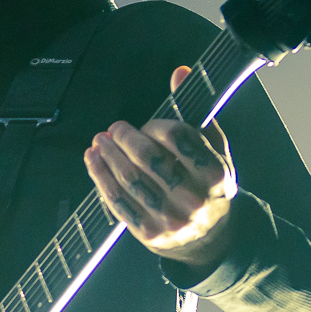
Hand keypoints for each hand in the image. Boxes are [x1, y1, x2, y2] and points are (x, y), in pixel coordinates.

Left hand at [83, 65, 237, 267]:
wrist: (211, 238)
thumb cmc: (209, 187)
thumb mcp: (213, 150)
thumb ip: (195, 113)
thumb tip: (179, 73)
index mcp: (216, 175)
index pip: (178, 138)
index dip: (156, 126)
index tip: (146, 124)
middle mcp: (195, 199)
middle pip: (149, 159)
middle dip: (125, 138)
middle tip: (115, 128)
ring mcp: (171, 219)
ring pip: (130, 181)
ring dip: (108, 156)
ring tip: (99, 141)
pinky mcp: (149, 234)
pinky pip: (118, 202)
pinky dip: (100, 178)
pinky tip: (94, 161)